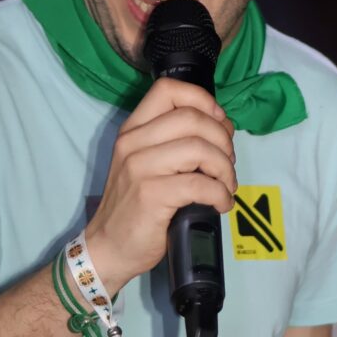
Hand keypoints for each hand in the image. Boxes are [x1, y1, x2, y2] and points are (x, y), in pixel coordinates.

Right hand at [86, 78, 235, 293]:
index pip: (168, 89)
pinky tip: (221, 204)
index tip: (219, 122)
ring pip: (199, 148)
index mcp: (133, 129)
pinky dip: (220, 194)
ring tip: (226, 186)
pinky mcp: (150, 196)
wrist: (109, 247)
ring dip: (225, 168)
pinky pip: (200, 185)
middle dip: (223, 139)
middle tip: (227, 164)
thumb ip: (174, 142)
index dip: (202, 100)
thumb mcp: (146, 163)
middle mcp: (132, 143)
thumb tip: (221, 129)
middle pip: (192, 118)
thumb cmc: (135, 206)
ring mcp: (139, 168)